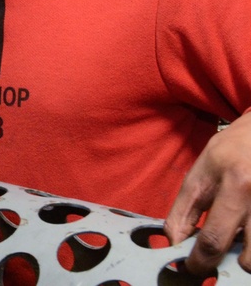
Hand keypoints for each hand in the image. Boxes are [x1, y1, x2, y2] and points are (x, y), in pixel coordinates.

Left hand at [164, 111, 250, 273]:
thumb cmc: (232, 150)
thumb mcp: (202, 171)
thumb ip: (185, 207)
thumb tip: (173, 241)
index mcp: (236, 184)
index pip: (214, 238)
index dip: (199, 261)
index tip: (191, 267)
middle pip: (248, 259)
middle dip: (229, 265)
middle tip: (215, 258)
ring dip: (248, 258)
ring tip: (238, 243)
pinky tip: (248, 231)